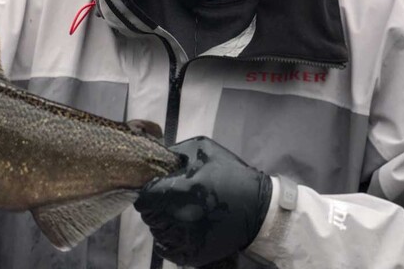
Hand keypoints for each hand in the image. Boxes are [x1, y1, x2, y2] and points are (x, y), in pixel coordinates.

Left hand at [134, 136, 272, 266]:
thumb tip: (158, 158)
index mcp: (179, 191)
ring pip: (157, 233)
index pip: (145, 198)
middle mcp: (179, 217)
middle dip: (155, 207)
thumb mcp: (204, 150)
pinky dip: (168, 242)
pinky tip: (179, 231)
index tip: (155, 191)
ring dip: (162, 223)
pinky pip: (167, 250)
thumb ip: (176, 152)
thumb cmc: (232, 176)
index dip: (147, 194)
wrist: (259, 209)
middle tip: (168, 202)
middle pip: (149, 216)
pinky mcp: (193, 254)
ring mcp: (185, 239)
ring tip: (178, 215)